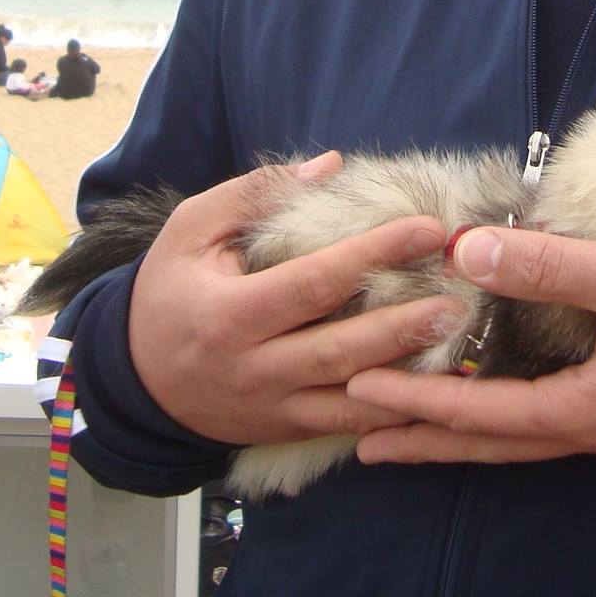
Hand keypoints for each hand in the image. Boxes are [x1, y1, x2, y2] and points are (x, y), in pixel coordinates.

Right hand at [129, 153, 466, 445]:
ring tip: (459, 341)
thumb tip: (329, 167)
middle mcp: (253, 368)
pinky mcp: (287, 429)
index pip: (313, 282)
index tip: (427, 228)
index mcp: (228, 315)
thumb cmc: (169, 292)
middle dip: (403, 323)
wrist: (136, 382)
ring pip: (350, 399)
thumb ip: (256, 193)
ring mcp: (273, 407)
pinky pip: (347, 427)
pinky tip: (434, 394)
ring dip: (409, 373)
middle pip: (340, 349)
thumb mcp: (191, 230)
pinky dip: (392, 412)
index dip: (373, 255)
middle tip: (459, 295)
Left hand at [347, 226, 595, 466]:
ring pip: (521, 437)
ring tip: (407, 428)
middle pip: (494, 444)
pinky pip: (550, 421)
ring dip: (462, 432)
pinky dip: (506, 416)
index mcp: (591, 409)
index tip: (360, 389)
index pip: (485, 414)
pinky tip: (492, 399)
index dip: (420, 402)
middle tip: (358, 435)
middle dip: (425, 438)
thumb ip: (550, 265)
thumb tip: (465, 251)